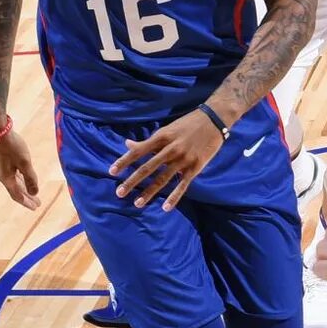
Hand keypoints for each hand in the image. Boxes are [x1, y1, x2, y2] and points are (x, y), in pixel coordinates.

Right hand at [0, 123, 43, 208]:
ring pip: (14, 182)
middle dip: (27, 196)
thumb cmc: (13, 146)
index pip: (17, 195)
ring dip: (24, 188)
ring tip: (32, 193)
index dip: (27, 202)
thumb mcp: (25, 163)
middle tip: (37, 203)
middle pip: (16, 190)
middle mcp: (2, 175)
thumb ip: (30, 178)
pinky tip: (24, 178)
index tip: (36, 207)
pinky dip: (20, 180)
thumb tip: (35, 193)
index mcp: (7, 179)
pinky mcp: (2, 161)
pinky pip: (12, 175)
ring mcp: (1, 168)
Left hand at [111, 108, 225, 209]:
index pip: (138, 151)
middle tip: (119, 193)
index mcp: (162, 137)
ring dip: (149, 192)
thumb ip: (148, 141)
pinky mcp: (195, 167)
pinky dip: (174, 197)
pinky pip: (182, 185)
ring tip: (137, 203)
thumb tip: (127, 144)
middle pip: (148, 168)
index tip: (112, 172)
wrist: (214, 119)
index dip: (124, 161)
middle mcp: (171, 149)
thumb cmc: (188, 124)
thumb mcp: (166, 129)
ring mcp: (183, 159)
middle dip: (132, 181)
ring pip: (162, 179)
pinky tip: (165, 208)